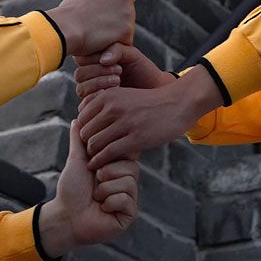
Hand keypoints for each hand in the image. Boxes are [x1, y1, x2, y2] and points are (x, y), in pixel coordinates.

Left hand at [37, 121, 138, 255]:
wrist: (66, 215)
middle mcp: (126, 182)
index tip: (96, 164)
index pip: (127, 153)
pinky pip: (126, 200)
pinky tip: (102, 208)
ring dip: (104, 189)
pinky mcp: (129, 213)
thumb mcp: (77, 160)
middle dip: (107, 172)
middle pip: (131, 167)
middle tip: (95, 181)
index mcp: (118, 168)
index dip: (111, 157)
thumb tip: (77, 119)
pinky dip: (109, 202)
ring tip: (96, 196)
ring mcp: (129, 198)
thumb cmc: (72, 189)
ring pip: (128, 183)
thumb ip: (80, 139)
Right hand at [46, 0, 135, 56]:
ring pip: (126, 26)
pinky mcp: (127, 31)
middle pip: (128, 9)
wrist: (66, 27)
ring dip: (116, 31)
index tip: (109, 11)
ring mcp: (128, 13)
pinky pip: (124, 41)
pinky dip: (115, 44)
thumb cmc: (69, 11)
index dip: (116, 3)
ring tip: (95, 32)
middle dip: (118, 18)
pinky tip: (100, 41)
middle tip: (99, 23)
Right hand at [74, 43, 174, 98]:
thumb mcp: (131, 54)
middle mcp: (90, 78)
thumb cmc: (143, 70)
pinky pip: (86, 105)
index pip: (81, 59)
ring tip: (118, 81)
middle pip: (79, 74)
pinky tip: (115, 94)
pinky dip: (99, 98)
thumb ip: (116, 50)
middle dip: (98, 72)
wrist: (155, 90)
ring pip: (81, 89)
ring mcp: (92, 94)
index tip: (115, 61)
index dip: (94, 58)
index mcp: (94, 61)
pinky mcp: (95, 109)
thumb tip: (102, 60)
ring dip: (99, 83)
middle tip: (119, 71)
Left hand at [77, 66, 223, 168]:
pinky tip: (99, 165)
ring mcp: (125, 122)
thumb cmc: (150, 103)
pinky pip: (108, 153)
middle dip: (85, 144)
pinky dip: (100, 161)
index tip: (88, 140)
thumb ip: (105, 104)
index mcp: (108, 95)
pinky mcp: (136, 138)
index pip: (81, 117)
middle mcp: (114, 107)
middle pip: (85, 132)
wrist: (178, 104)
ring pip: (94, 143)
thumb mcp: (124, 95)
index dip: (82, 131)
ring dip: (92, 155)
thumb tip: (82, 118)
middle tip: (90, 153)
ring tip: (95, 160)